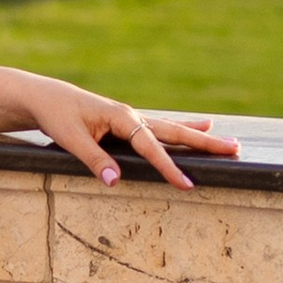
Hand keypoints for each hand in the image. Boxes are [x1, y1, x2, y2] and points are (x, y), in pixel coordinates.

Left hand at [29, 81, 240, 194]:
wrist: (47, 98)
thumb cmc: (57, 117)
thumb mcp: (70, 139)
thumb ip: (94, 160)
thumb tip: (116, 182)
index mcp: (122, 118)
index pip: (151, 146)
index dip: (169, 166)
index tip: (186, 184)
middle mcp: (133, 116)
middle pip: (175, 132)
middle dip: (205, 144)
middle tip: (235, 150)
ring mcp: (133, 119)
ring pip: (174, 129)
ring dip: (201, 137)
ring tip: (230, 142)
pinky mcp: (130, 123)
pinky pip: (163, 129)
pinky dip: (185, 128)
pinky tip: (204, 126)